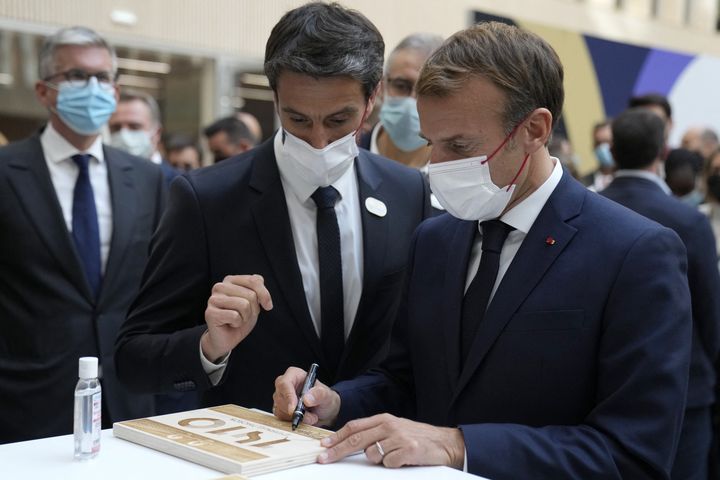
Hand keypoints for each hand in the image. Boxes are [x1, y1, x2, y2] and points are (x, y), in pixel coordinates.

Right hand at [202, 274, 272, 361]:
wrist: (227, 339)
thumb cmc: (241, 318)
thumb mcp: (254, 302)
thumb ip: (257, 288)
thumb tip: (259, 279)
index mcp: (230, 280)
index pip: (254, 280)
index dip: (265, 295)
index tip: (268, 306)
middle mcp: (220, 286)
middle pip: (251, 295)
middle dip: (253, 310)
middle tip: (244, 316)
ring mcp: (213, 299)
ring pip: (244, 305)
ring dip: (245, 317)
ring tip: (237, 320)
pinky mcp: (210, 313)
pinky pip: (235, 316)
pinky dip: (238, 324)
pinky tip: (230, 324)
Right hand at [272, 366, 340, 426]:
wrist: (325, 411)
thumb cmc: (325, 399)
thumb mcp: (327, 395)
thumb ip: (319, 394)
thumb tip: (306, 399)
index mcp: (294, 375)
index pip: (285, 383)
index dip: (288, 396)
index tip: (293, 409)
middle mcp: (285, 385)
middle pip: (280, 398)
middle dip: (295, 410)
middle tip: (311, 417)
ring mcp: (281, 398)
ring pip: (280, 410)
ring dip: (296, 417)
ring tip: (311, 417)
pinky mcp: (280, 409)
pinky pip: (281, 418)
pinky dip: (293, 421)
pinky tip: (304, 419)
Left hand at [319, 414, 464, 468]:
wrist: (445, 443)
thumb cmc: (417, 437)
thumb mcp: (394, 429)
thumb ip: (375, 432)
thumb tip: (350, 441)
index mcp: (384, 419)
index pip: (354, 427)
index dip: (337, 437)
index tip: (324, 446)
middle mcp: (389, 425)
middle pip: (356, 439)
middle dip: (337, 450)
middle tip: (324, 459)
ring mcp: (398, 437)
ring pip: (372, 454)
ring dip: (377, 459)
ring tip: (392, 455)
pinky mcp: (408, 450)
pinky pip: (388, 463)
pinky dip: (392, 465)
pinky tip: (403, 459)